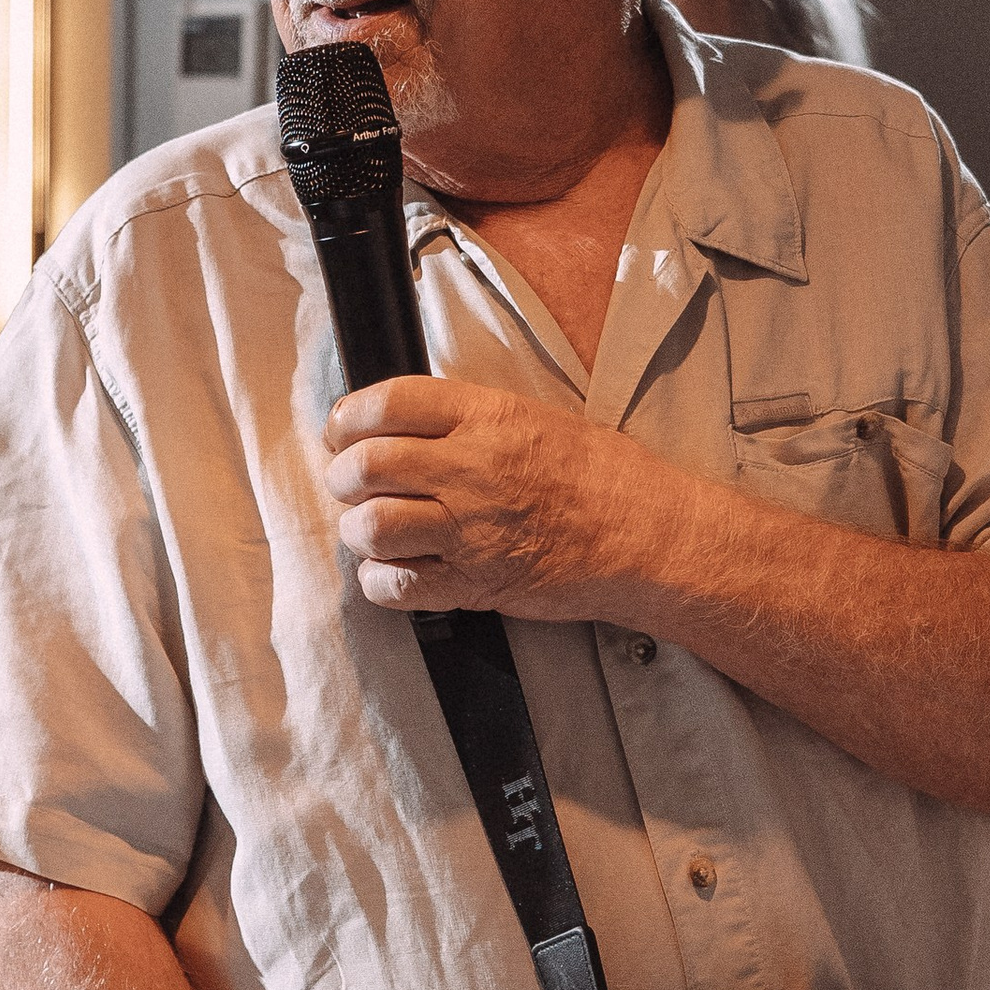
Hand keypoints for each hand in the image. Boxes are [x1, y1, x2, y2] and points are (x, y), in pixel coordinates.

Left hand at [322, 378, 674, 618]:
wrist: (648, 536)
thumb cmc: (603, 477)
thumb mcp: (536, 417)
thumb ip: (468, 417)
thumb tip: (405, 422)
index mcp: (487, 418)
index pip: (387, 403)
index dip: (348, 417)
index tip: (341, 430)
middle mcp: (472, 469)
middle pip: (366, 465)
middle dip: (342, 476)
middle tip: (348, 483)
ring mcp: (471, 530)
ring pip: (371, 526)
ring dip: (358, 530)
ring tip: (373, 528)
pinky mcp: (475, 583)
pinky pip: (397, 586)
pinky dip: (381, 581)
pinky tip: (396, 570)